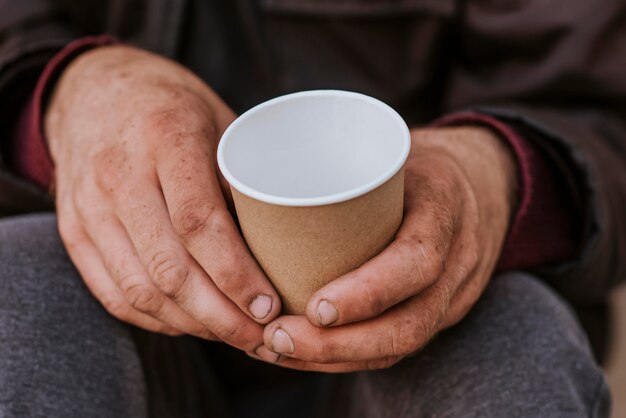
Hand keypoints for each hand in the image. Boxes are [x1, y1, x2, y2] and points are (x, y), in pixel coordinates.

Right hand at [47, 45, 280, 353]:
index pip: (199, 223)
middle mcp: (120, 176)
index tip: (269, 306)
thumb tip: (284, 240)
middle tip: (259, 336)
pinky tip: (189, 323)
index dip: (236, 274)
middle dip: (220, 315)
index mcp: (166, 140)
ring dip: (191, 324)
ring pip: (139, 289)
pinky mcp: (74, 231)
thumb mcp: (217, 120)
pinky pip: (112, 292)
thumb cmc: (170, 106)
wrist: (90, 90)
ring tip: (232, 336)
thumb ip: (243, 175)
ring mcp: (89, 207)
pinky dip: (154, 318)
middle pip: (170, 268)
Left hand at [252, 126, 517, 370]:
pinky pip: (401, 345)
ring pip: (404, 344)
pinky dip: (351, 356)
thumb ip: (341, 168)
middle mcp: (459, 258)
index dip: (368, 293)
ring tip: (279, 350)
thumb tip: (253, 184)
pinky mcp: (442, 309)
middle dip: (340, 344)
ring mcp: (457, 290)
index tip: (314, 307)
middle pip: (410, 323)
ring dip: (338, 359)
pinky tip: (307, 355)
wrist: (483, 182)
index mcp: (445, 207)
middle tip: (277, 338)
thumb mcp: (392, 149)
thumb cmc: (419, 163)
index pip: (417, 261)